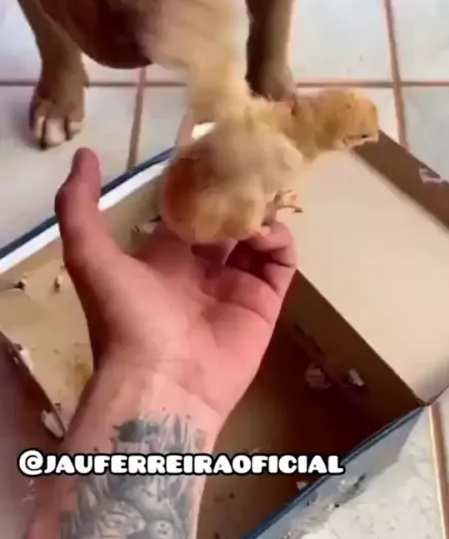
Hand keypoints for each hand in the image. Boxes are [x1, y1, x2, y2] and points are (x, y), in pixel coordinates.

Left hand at [55, 149, 296, 421]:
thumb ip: (79, 206)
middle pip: (227, 221)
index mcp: (164, 256)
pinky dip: (280, 241)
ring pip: (257, 237)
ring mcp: (235, 285)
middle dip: (237, 195)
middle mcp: (200, 268)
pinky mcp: (264, 303)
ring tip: (259, 199)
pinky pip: (280, 264)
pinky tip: (266, 231)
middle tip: (249, 165)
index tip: (213, 153)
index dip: (200, 184)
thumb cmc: (126, 318)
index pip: (189, 211)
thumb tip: (84, 154)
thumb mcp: (88, 256)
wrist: (162, 384)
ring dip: (260, 213)